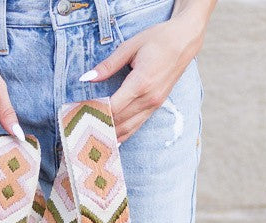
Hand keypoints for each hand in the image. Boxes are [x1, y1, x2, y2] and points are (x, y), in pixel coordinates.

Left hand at [79, 13, 203, 142]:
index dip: (96, 112)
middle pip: (119, 121)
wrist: (184, 41)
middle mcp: (149, 98)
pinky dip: (123, 134)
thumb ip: (108, 65)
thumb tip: (87, 78)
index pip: (113, 107)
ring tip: (92, 139)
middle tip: (81, 128)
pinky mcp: (156, 107)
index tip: (81, 113)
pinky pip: (137, 126)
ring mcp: (154, 105)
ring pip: (128, 128)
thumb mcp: (130, 47)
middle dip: (99, 124)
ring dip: (110, 134)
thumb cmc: (158, 40)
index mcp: (141, 82)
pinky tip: (112, 140)